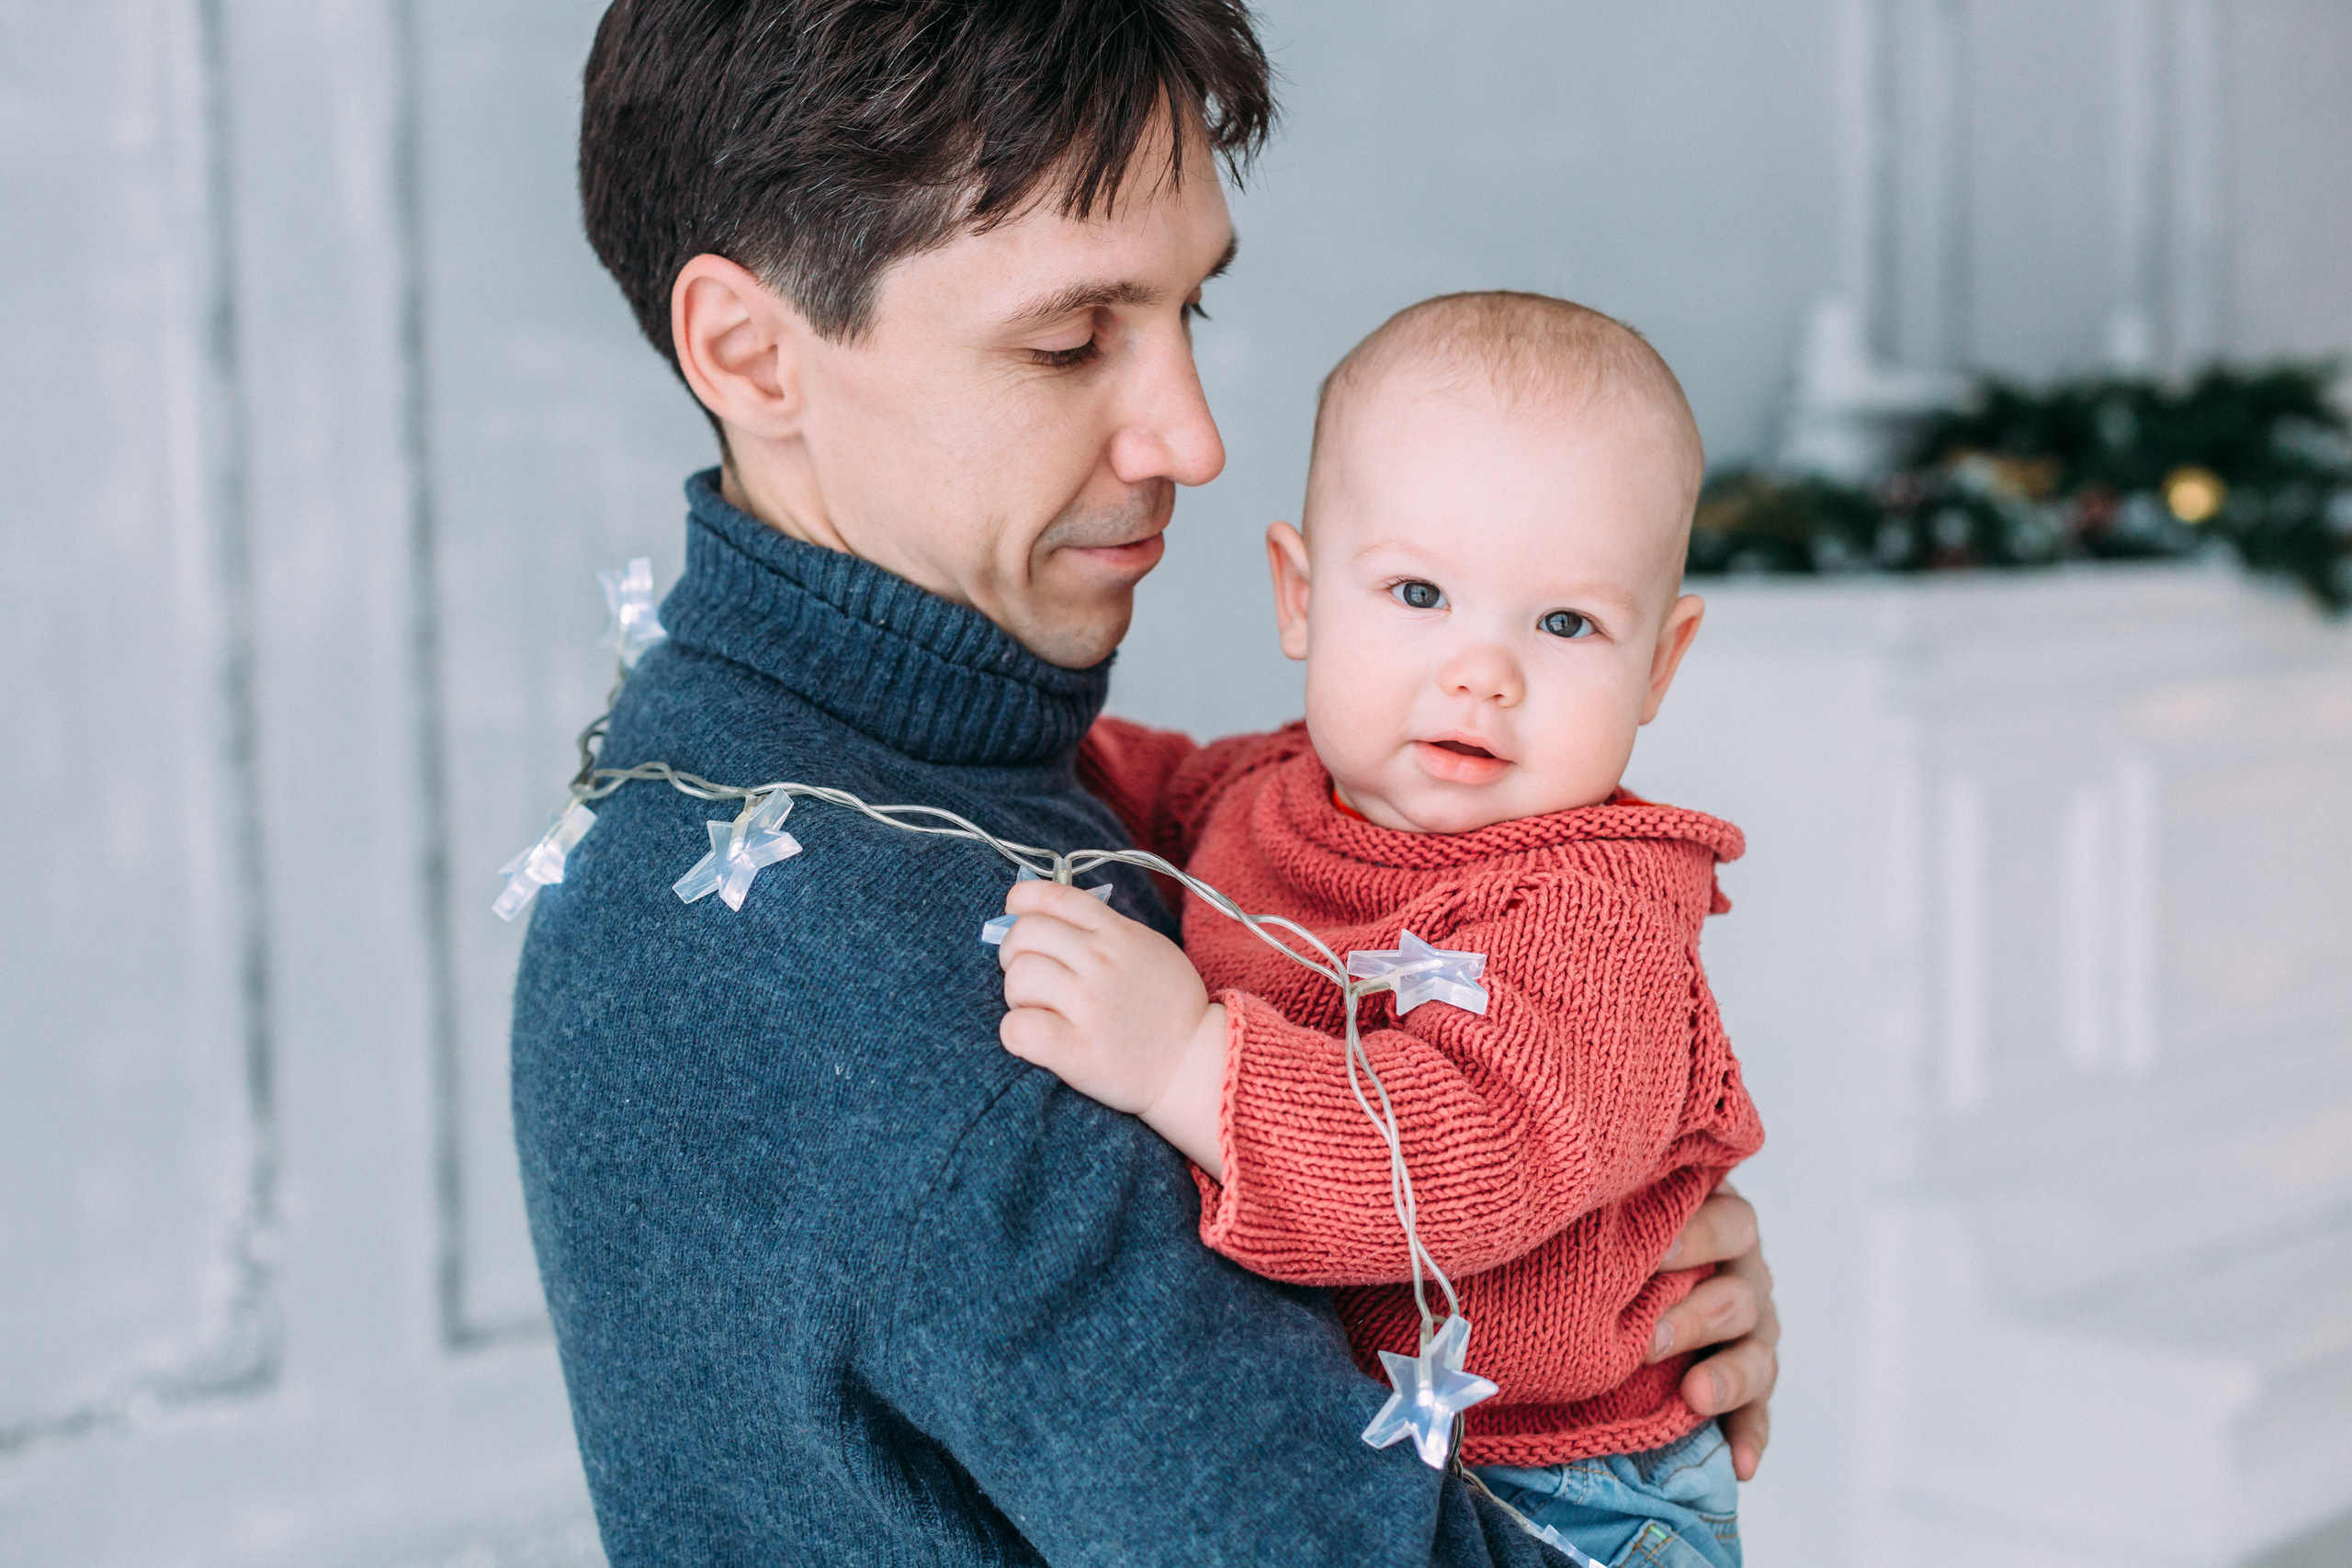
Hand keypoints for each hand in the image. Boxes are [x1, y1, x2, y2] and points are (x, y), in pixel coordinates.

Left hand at [995, 881, 1229, 1171]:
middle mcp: (1102, 963)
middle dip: (1014, 952)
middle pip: (1026, 934)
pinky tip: (1031, 1036)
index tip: (1015, 915)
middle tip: (1028, 976)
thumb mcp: (1149, 948)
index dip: (1023, 901)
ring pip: (1019, 978)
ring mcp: (1090, 1006)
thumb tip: (1042, 914)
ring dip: (1017, 995)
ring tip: (1037, 1009)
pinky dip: (1015, 1031)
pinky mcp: (1078, 1051)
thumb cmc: (1166, 1007)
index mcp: (1118, 935)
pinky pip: (1019, 1029)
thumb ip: (1105, 928)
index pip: (1055, 897)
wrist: (1194, 1064)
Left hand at [1645, 1183, 1777, 1480]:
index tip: (1656, 1254)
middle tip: (1652, 1339)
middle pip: (1740, 1295)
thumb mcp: (1631, 1208)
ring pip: (1757, 1354)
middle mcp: (1743, 1275)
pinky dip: (1749, 1438)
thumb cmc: (1624, 1229)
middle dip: (1696, 1318)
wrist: (1628, 1271)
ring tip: (1695, 1396)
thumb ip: (1623, 1207)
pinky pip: (1758, 1413)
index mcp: (1720, 1224)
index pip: (1730, 1223)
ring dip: (1727, 1378)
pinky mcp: (1749, 1380)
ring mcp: (1752, 1330)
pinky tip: (1741, 1467)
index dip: (1698, 1237)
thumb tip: (1572, 1210)